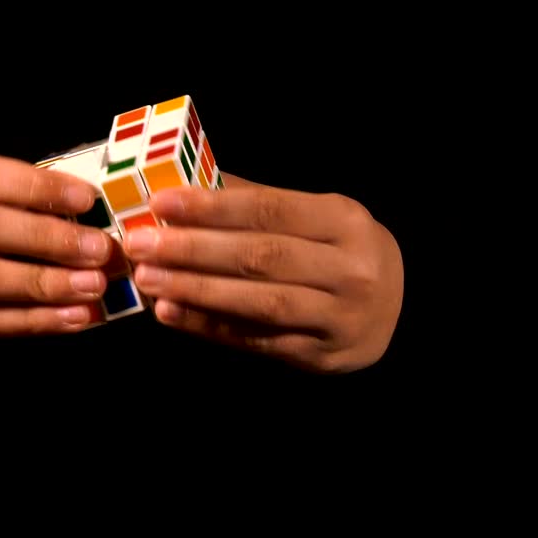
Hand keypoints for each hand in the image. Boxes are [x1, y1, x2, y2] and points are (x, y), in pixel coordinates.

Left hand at [124, 173, 403, 373]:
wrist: (396, 310)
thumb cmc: (340, 252)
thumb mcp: (316, 216)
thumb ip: (255, 201)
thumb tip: (185, 182)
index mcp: (345, 221)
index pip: (270, 210)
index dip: (213, 206)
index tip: (163, 203)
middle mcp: (350, 269)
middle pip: (262, 257)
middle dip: (193, 249)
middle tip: (141, 244)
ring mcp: (339, 317)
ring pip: (259, 303)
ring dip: (197, 290)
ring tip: (149, 279)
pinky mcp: (321, 355)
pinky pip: (257, 340)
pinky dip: (210, 326)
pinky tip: (172, 312)